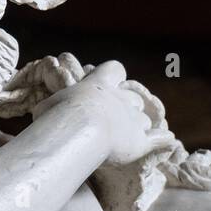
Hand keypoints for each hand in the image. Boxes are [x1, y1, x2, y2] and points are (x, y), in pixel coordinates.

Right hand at [32, 61, 174, 166]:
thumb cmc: (58, 117)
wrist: (81, 131)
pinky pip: (158, 138)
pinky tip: (168, 140)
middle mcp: (121, 98)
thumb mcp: (46, 107)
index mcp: (99, 84)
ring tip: (127, 138)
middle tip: (114, 119)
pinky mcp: (142, 141)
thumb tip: (42, 112)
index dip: (112, 75)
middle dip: (127, 106)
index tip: (108, 82)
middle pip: (133, 97)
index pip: (113, 69)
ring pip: (144, 119)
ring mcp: (134, 119)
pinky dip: (162, 139)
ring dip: (138, 126)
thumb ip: (50, 108)